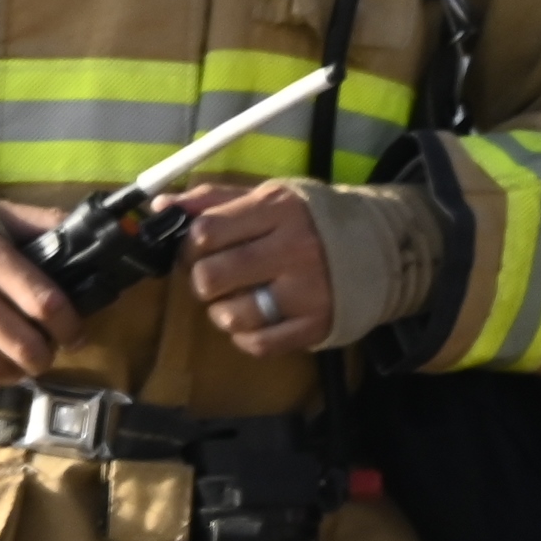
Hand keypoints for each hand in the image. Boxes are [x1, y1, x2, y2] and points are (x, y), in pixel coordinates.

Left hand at [170, 180, 333, 357]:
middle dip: (202, 279)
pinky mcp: (315, 327)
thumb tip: (160, 207)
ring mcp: (306, 292)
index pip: (207, 231)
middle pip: (212, 276)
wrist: (381, 247)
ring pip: (231, 315)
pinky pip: (257, 344)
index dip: (190, 244)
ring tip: (235, 298)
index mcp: (278, 209)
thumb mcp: (269, 197)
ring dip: (221, 311)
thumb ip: (214, 201)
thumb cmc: (311, 220)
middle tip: (214, 275)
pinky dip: (245, 335)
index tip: (197, 248)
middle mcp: (293, 250)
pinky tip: (256, 319)